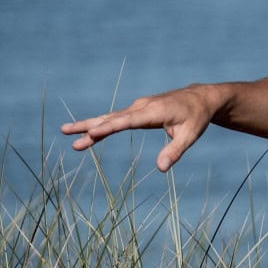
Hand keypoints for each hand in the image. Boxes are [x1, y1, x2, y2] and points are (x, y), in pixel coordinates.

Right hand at [60, 84, 223, 171]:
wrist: (201, 98)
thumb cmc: (196, 117)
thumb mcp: (190, 135)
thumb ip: (175, 151)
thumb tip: (161, 169)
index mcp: (154, 111)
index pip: (127, 121)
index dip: (109, 127)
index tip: (91, 132)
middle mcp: (142, 106)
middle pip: (112, 118)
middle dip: (89, 125)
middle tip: (66, 131)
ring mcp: (139, 107)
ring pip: (111, 118)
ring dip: (90, 126)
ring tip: (68, 133)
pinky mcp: (138, 110)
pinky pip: (117, 119)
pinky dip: (102, 125)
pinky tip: (89, 134)